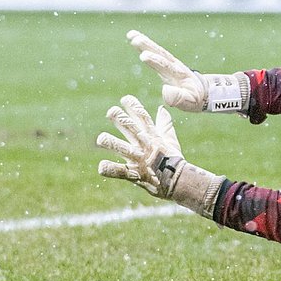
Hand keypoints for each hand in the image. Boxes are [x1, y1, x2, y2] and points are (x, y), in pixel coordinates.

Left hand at [96, 94, 222, 216]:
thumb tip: (162, 108)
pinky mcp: (135, 174)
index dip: (134, 107)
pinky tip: (101, 167)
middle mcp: (145, 146)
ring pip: (124, 149)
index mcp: (153, 137)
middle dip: (121, 120)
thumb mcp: (170, 140)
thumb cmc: (174, 160)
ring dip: (113, 143)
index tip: (124, 99)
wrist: (180, 181)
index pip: (143, 118)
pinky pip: (121, 172)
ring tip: (101, 138)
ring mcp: (140, 160)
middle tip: (111, 111)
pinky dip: (111, 169)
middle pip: (132, 130)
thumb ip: (164, 124)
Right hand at [127, 30, 249, 113]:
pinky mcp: (164, 62)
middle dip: (148, 47)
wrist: (201, 91)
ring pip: (156, 50)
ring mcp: (169, 62)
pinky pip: (154, 51)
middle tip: (136, 40)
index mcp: (179, 75)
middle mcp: (173, 65)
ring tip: (131, 35)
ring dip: (144, 42)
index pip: (166, 66)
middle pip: (160, 54)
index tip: (144, 56)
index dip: (156, 61)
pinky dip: (144, 44)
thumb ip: (178, 98)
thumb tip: (165, 90)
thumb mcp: (190, 101)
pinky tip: (133, 37)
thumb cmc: (194, 98)